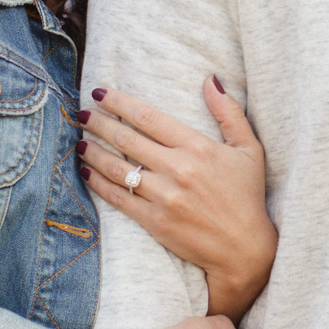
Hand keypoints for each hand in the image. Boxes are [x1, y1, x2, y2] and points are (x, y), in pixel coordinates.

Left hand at [80, 78, 277, 320]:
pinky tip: (87, 171)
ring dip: (93, 151)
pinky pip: (118, 197)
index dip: (119, 102)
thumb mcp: (249, 149)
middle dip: (99, 122)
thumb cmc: (248, 196)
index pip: (147, 116)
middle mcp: (177, 169)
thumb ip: (229, 112)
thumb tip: (211, 79)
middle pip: (126, 138)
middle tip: (82, 113)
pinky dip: (98, 183)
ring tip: (79, 140)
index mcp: (197, 147)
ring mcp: (164, 196)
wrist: (245, 249)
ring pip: (117, 167)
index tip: (100, 94)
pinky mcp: (154, 221)